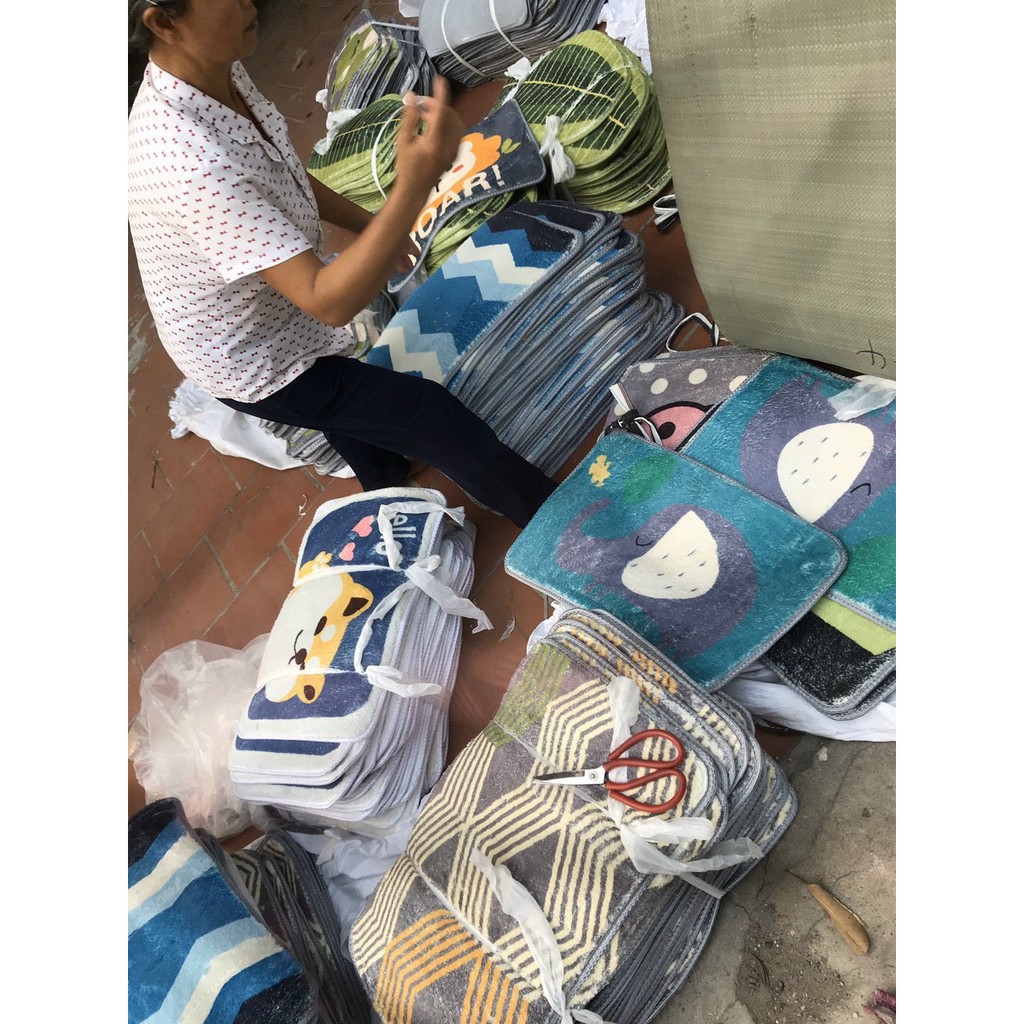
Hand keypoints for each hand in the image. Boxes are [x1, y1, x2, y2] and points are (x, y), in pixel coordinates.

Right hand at [394, 77, 464, 199]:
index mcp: (433, 141)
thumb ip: (409, 118)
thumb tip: (411, 96)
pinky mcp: (455, 154)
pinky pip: (457, 132)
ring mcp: (453, 150)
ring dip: (443, 114)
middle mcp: (447, 145)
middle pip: (449, 115)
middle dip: (437, 104)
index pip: (441, 111)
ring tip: (426, 115)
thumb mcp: (403, 141)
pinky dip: (447, 123)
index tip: (439, 80)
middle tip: (421, 104)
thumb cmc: (406, 166)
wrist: (416, 190)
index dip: (441, 94)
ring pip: (455, 122)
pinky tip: (433, 126)